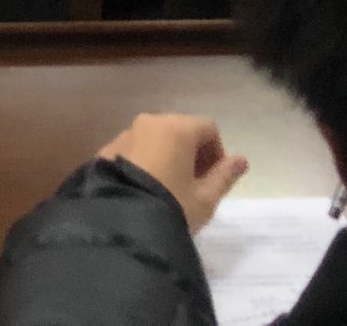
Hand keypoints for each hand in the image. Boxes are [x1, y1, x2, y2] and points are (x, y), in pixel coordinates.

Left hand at [99, 114, 247, 232]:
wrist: (119, 224)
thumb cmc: (172, 208)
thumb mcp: (205, 198)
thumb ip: (225, 175)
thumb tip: (241, 160)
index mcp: (176, 128)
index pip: (208, 128)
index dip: (216, 152)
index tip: (214, 179)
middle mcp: (148, 122)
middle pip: (180, 129)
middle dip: (192, 153)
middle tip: (194, 185)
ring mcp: (124, 134)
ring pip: (155, 138)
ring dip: (167, 156)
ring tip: (169, 188)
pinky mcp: (105, 150)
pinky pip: (134, 149)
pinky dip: (144, 161)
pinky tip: (145, 188)